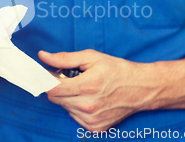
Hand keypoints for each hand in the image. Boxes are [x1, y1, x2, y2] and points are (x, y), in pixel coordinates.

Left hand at [39, 49, 163, 131]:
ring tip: (84, 88)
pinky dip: (77, 108)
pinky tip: (90, 99)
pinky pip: (75, 117)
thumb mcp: (91, 57)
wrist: (141, 88)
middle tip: (72, 78)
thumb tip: (43, 56)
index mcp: (87, 86)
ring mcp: (92, 119)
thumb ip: (64, 58)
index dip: (46, 80)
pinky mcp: (95, 128)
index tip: (47, 75)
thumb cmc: (117, 70)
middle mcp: (89, 106)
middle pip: (56, 99)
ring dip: (68, 98)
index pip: (52, 89)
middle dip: (59, 87)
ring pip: (65, 108)